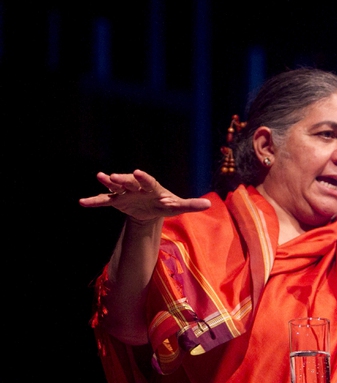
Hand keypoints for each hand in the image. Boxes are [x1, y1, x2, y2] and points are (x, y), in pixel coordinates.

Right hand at [79, 169, 210, 221]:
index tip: (139, 172)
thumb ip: (190, 204)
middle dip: (123, 179)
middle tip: (114, 176)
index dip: (143, 178)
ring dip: (108, 183)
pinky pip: (104, 201)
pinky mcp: (116, 201)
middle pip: (129, 181)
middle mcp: (137, 186)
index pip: (148, 181)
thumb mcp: (177, 205)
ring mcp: (125, 193)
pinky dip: (94, 201)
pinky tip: (82, 202)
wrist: (151, 209)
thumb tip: (209, 204)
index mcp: (152, 186)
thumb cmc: (165, 204)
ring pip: (115, 187)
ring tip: (100, 177)